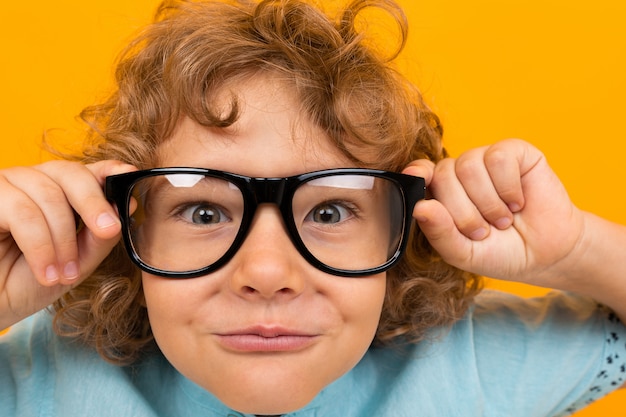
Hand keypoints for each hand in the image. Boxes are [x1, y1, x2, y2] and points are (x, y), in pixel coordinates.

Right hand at [0, 160, 135, 328]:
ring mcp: (5, 187)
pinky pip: (22, 212)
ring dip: (63, 240)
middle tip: (108, 231)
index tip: (128, 175)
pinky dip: (41, 246)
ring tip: (63, 274)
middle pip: (71, 173)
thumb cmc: (30, 283)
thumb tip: (127, 203)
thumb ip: (101, 235)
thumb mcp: (77, 262)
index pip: (85, 170)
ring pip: (49, 196)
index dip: (108, 169)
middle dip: (95, 204)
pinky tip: (45, 272)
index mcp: (57, 191)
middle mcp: (31, 181)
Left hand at [404, 139, 584, 287]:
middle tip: (483, 231)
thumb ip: (440, 233)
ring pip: (469, 166)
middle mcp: (459, 172)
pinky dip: (508, 187)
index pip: (419, 173)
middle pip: (443, 175)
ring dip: (488, 203)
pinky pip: (498, 158)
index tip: (417, 180)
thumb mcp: (463, 253)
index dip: (417, 175)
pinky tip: (518, 202)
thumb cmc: (500, 253)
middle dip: (463, 212)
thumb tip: (420, 207)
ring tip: (502, 220)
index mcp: (441, 193)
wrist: (546, 254)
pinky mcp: (514, 152)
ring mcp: (485, 159)